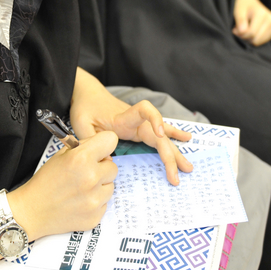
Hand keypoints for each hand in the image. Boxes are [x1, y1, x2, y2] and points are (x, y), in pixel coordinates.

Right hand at [10, 130, 118, 238]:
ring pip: (111, 186)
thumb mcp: (60, 155)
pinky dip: (95, 202)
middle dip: (101, 168)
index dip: (104, 144)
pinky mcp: (95, 216)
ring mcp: (94, 199)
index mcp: (81, 158)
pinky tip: (80, 201)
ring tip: (80, 189)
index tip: (100, 150)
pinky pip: (105, 203)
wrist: (33, 210)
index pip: (110, 140)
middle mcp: (91, 178)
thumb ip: (83, 147)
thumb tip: (102, 147)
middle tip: (85, 173)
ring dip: (100, 186)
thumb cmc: (45, 182)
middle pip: (113, 166)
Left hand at [69, 68, 192, 185]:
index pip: (145, 111)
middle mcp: (135, 120)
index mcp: (123, 117)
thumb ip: (91, 142)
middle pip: (159, 134)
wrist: (87, 93)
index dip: (156, 120)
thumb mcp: (81, 124)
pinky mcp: (137, 127)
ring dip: (175, 152)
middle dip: (170, 155)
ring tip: (188, 167)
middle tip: (177, 176)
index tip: (161, 134)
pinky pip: (158, 133)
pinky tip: (186, 139)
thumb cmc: (85, 107)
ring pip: (162, 137)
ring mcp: (138, 123)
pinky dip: (172, 136)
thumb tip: (108, 162)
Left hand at [233, 0, 270, 44]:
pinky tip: (252, 31)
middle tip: (239, 30)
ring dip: (249, 38)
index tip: (234, 29)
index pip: (251, 33)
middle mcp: (270, 19)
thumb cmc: (242, 6)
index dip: (240, 34)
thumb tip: (243, 31)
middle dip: (245, 37)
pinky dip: (255, 38)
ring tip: (245, 29)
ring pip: (259, 41)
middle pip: (255, 39)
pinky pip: (263, 41)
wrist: (249, 1)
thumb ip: (240, 20)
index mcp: (262, 13)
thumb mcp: (238, 11)